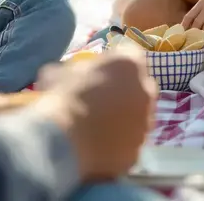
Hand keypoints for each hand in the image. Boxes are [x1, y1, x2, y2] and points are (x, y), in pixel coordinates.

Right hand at [39, 50, 157, 181]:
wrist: (66, 144)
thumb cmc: (62, 100)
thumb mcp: (58, 74)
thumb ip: (72, 71)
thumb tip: (65, 75)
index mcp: (129, 63)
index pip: (129, 54)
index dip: (113, 64)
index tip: (98, 73)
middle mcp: (146, 89)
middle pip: (137, 86)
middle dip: (122, 91)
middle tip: (99, 101)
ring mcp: (146, 122)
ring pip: (137, 116)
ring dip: (122, 118)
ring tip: (97, 128)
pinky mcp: (139, 149)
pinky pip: (130, 142)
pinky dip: (118, 143)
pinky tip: (98, 147)